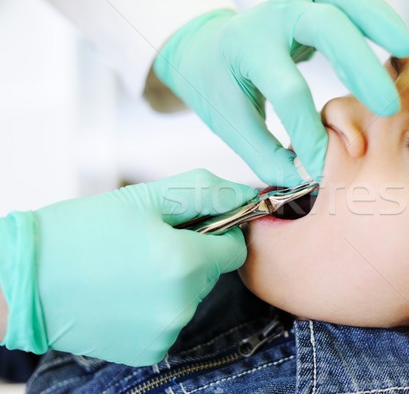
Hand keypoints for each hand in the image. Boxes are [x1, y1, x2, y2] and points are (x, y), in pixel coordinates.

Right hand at [0, 169, 255, 365]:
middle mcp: (181, 304)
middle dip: (192, 254)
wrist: (26, 281)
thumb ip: (205, 193)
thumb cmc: (79, 234)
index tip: (191, 225)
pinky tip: (126, 293)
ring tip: (132, 267)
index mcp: (184, 263)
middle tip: (149, 243)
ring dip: (174, 281)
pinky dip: (157, 307)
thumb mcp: (146, 198)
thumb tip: (246, 196)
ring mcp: (166, 332)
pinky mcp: (151, 350)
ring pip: (192, 296)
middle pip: (212, 272)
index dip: (218, 232)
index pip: (236, 249)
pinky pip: (172, 320)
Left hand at [153, 0, 408, 186]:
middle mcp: (273, 17)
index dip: (310, 129)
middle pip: (325, 26)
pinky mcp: (313, 2)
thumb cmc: (218, 85)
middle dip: (361, 66)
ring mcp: (295, 2)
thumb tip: (305, 178)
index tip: (323, 164)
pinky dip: (375, 16)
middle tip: (386, 106)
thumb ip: (266, 154)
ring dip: (378, 22)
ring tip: (405, 51)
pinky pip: (349, 0)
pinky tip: (395, 41)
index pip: (287, 88)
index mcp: (246, 48)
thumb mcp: (231, 123)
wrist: (207, 48)